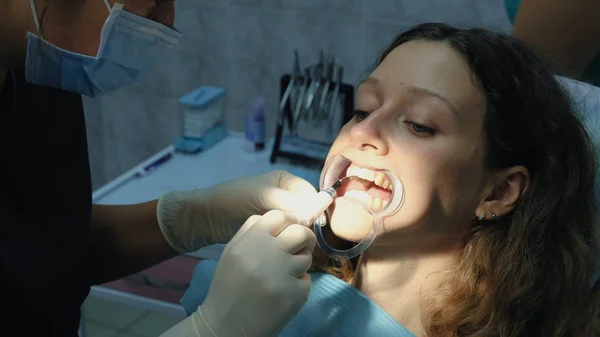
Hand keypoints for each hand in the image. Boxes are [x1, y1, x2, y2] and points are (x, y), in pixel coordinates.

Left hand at [156, 170, 317, 253]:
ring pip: (302, 226)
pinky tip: (291, 251)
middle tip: (307, 242)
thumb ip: (292, 202)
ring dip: (301, 236)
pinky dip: (292, 242)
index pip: (312, 195)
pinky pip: (290, 235)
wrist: (208, 218)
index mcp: (287, 181)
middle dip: (309, 226)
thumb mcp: (263, 196)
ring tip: (298, 248)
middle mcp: (288, 195)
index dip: (317, 211)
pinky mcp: (275, 230)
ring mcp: (281, 214)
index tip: (315, 228)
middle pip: (310, 211)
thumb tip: (320, 208)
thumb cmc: (234, 199)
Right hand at [159, 210, 315, 336]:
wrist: (225, 326)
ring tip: (282, 277)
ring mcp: (281, 276)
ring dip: (299, 265)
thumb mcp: (233, 252)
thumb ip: (254, 231)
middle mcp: (265, 255)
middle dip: (305, 238)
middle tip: (301, 247)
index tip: (293, 228)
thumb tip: (286, 217)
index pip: (279, 216)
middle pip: (300, 232)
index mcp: (249, 242)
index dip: (291, 220)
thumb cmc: (229, 286)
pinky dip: (297, 287)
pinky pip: (306, 281)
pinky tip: (280, 295)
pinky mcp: (293, 295)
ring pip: (306, 257)